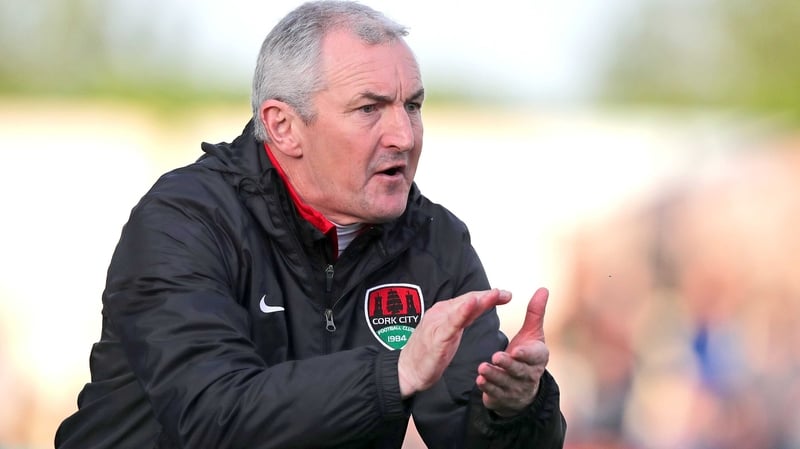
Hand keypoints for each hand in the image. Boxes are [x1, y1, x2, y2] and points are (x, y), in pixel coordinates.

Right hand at [398, 289, 511, 397]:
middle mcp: (440, 313)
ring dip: (479, 300)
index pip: (469, 301)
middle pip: (467, 302)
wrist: (406, 371)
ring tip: (494, 294)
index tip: (505, 295)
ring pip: (461, 309)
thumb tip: (476, 308)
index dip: (487, 297)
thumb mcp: (449, 333)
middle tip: (506, 294)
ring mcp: (437, 324)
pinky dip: (462, 312)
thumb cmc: (427, 352)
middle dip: (487, 297)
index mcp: (444, 312)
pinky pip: (451, 323)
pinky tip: (471, 305)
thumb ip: (461, 320)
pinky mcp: (436, 338)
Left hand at [476, 287, 549, 416]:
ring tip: (482, 368)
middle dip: (508, 364)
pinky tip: (479, 380)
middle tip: (497, 356)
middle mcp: (529, 374)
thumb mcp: (532, 334)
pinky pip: (495, 393)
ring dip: (494, 375)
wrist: (523, 388)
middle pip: (519, 370)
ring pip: (505, 382)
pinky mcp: (503, 397)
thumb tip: (543, 289)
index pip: (534, 355)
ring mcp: (516, 387)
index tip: (517, 349)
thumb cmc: (526, 355)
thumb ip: (535, 313)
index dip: (526, 353)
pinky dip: (487, 387)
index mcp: (538, 357)